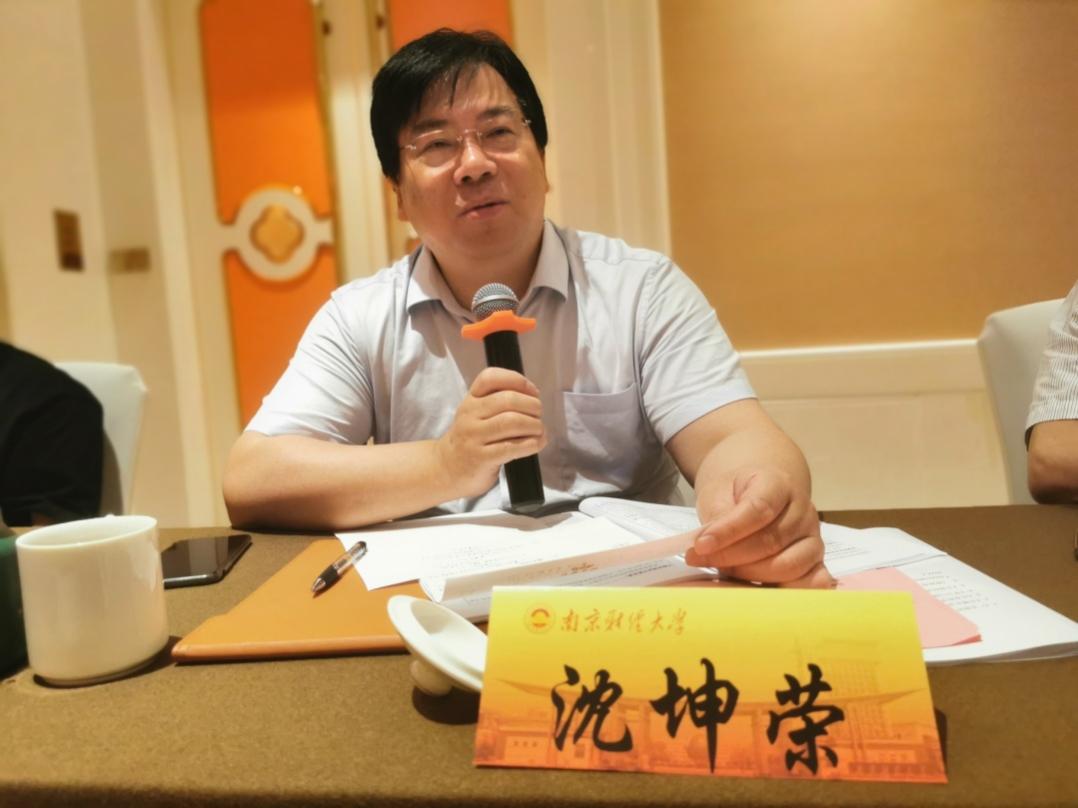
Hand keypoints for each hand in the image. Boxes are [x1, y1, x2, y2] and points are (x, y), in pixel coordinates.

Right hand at [435, 367, 546, 497]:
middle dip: (532, 406)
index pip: (490, 377)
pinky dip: (531, 444)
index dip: (517, 380)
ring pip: (512, 422)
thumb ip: (500, 402)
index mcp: (471, 399)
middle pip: (508, 400)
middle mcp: (470, 415)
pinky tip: (536, 444)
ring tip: (539, 430)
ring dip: (534, 425)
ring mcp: (474, 437)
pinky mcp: (481, 458)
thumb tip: (534, 397)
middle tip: (538, 415)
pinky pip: (511, 447)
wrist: (448, 468)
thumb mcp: (478, 414)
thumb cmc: (472, 439)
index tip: (533, 392)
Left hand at [685, 467, 832, 587]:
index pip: (758, 508)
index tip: (700, 545)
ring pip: (788, 566)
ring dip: (751, 575)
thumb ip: (716, 518)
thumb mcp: (719, 494)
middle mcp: (803, 511)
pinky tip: (765, 596)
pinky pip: (811, 582)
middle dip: (731, 556)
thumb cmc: (736, 495)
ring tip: (723, 572)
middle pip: (772, 541)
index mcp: (779, 485)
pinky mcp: (815, 563)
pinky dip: (788, 593)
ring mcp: (812, 538)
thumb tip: (704, 547)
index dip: (728, 530)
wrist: (758, 493)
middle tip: (699, 559)